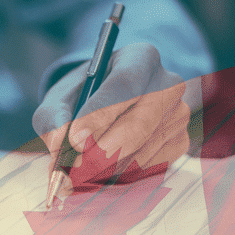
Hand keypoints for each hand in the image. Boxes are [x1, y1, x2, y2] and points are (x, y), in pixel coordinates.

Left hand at [33, 42, 189, 174]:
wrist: (107, 105)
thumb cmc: (83, 97)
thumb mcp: (60, 99)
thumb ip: (54, 117)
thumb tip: (60, 144)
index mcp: (140, 58)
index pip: (124, 85)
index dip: (99, 115)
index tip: (75, 139)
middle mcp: (168, 83)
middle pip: (139, 123)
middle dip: (102, 151)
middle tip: (73, 168)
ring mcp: (179, 114)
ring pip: (144, 150)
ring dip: (107, 168)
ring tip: (80, 171)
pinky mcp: (181, 141)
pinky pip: (152, 167)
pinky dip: (123, 175)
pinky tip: (104, 169)